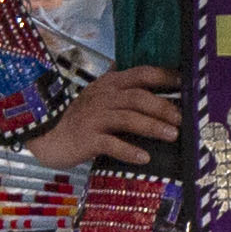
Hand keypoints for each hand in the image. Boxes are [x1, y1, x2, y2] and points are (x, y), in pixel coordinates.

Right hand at [32, 68, 179, 169]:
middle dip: (163, 107)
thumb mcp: (99, 97)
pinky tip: (144, 158)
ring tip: (172, 135)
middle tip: (182, 119)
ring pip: (128, 118)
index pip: (141, 74)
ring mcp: (94, 118)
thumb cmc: (78, 119)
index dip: (164, 76)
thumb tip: (152, 88)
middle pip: (138, 97)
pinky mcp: (87, 139)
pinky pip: (111, 144)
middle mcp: (103, 98)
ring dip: (152, 126)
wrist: (45, 135)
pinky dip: (129, 150)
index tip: (185, 83)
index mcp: (109, 84)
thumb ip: (122, 91)